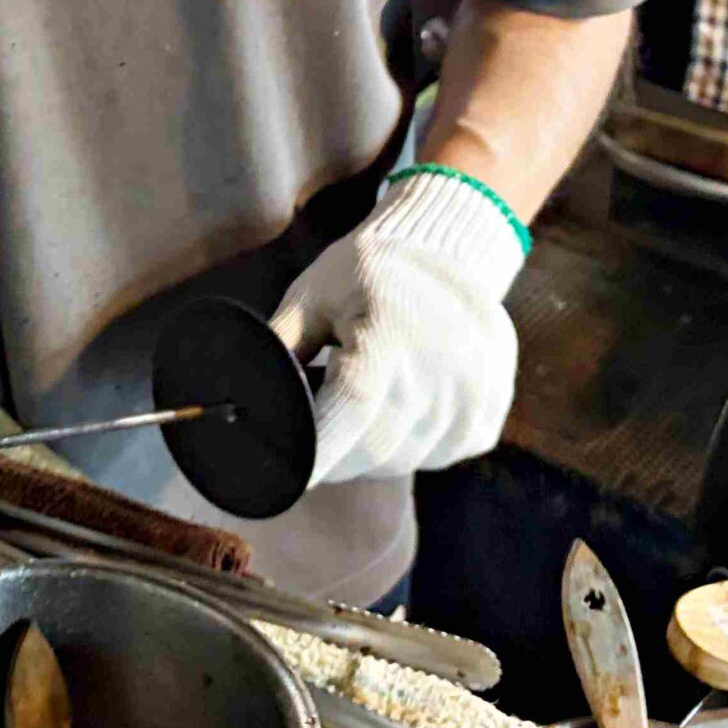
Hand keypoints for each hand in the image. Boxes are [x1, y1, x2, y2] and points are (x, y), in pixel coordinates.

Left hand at [268, 174, 524, 485]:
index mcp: (388, 335)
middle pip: (373, 449)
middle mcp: (440, 372)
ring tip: (358, 409)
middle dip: (333, 455)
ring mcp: (472, 398)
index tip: (289, 473)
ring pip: (402, 460)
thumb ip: (279, 345)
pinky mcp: (486, 416)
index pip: (349, 411)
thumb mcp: (312, 294)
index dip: (315, 450)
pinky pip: (435, 456)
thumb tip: (241, 397)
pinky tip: (399, 407)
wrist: (451, 254)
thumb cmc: (365, 272)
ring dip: (370, 451)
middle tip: (313, 437)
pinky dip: (408, 445)